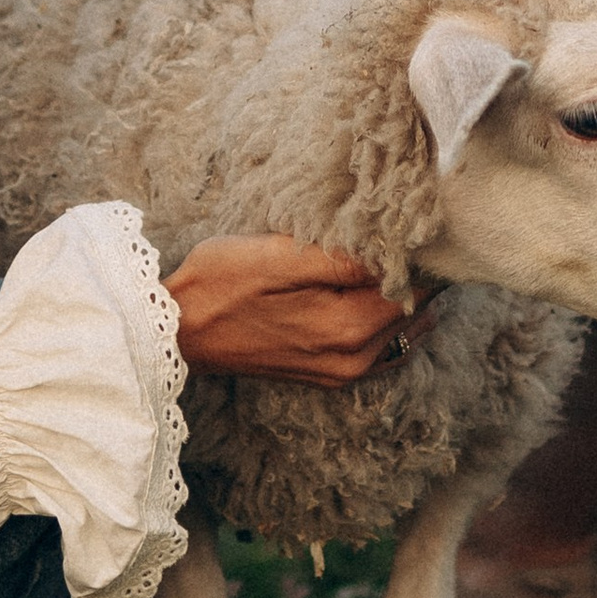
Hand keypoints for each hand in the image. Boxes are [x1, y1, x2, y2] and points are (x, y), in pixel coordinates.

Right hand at [165, 236, 427, 382]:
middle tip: (399, 232)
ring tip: (386, 255)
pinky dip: (387, 319)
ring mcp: (342, 373)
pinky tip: (373, 290)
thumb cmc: (219, 283)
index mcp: (347, 328)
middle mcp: (354, 360)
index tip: (410, 223)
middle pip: (413, 309)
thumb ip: (342, 258)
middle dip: (413, 272)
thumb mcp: (276, 256)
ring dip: (401, 293)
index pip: (416, 287)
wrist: (177, 330)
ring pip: (401, 329)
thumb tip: (397, 249)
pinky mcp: (329, 374)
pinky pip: (382, 347)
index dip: (419, 253)